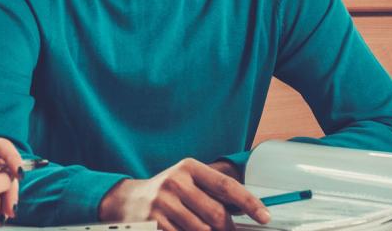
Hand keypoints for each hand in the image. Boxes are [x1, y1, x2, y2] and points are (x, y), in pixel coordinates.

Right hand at [97, 158, 268, 230]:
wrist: (126, 201)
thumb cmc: (166, 192)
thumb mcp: (187, 182)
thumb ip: (213, 192)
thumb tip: (246, 211)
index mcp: (188, 167)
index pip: (226, 185)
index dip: (249, 202)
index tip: (264, 217)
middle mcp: (175, 182)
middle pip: (216, 214)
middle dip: (227, 229)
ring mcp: (163, 203)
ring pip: (202, 230)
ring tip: (200, 228)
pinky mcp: (154, 223)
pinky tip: (183, 230)